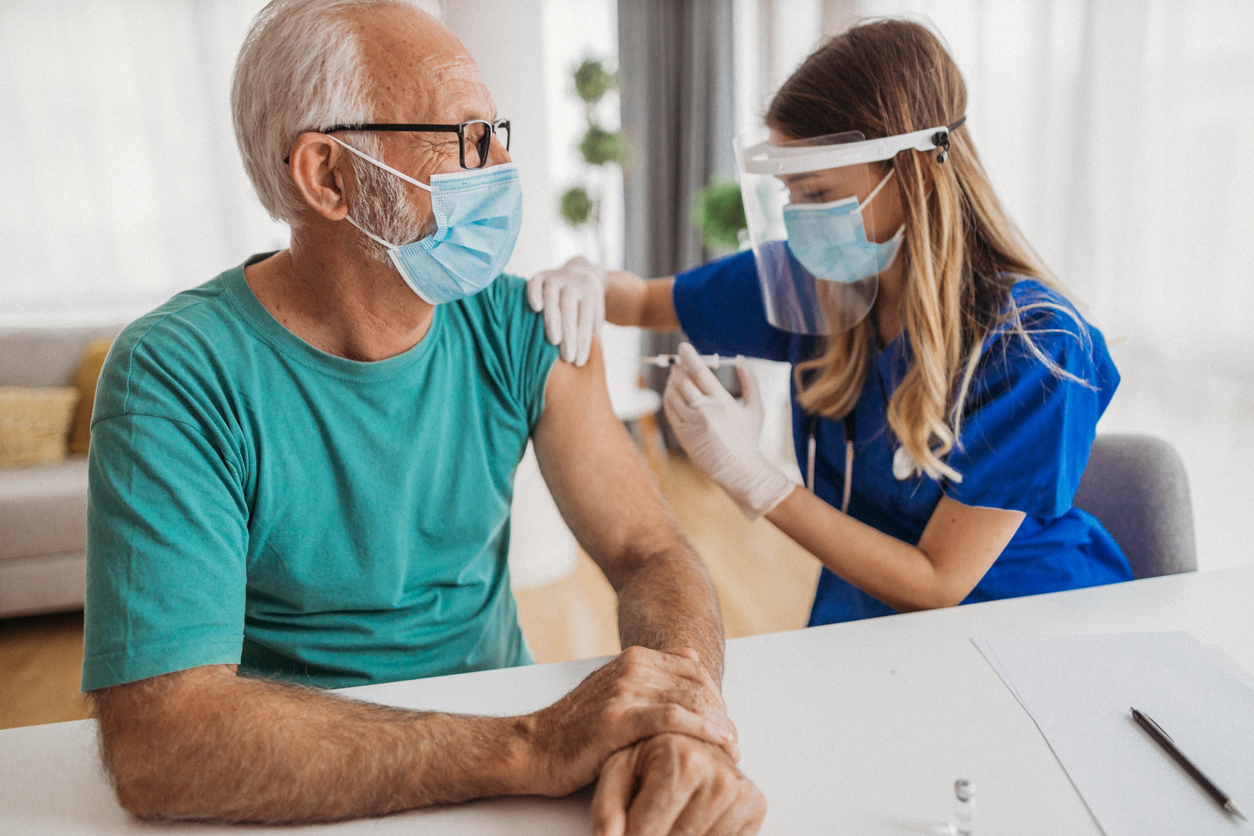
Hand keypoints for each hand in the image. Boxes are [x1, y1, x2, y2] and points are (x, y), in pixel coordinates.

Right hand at [526, 646, 738, 796]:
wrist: (533, 747)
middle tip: (734, 741)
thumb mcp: (614, 689)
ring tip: (731, 749)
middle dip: (721, 713)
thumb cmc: (575, 727)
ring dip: (717, 725)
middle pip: (697, 684)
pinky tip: (716, 745)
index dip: (715, 696)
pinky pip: (673, 720)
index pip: (694, 670)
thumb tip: (690, 656)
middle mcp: (632, 668)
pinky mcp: (618, 719)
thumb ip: (651, 673)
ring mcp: (625, 691)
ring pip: (690, 700)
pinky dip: (701, 731)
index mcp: (634, 658)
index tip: (725, 722)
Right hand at [527, 255, 605, 365]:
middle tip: (568, 357)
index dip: (583, 341)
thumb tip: (592, 365)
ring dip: (552, 318)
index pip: (586, 319)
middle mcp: (574, 282)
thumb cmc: (587, 304)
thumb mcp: (595, 316)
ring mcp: (556, 277)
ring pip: (552, 295)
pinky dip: (534, 294)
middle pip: (570, 307)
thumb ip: (592, 335)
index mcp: (590, 292)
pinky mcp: (540, 274)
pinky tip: (535, 309)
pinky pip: (534, 282)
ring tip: (553, 341)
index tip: (579, 362)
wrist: (581, 271)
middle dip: (569, 334)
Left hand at [591, 734, 766, 835]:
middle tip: (649, 818)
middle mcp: (719, 776)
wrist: (689, 733)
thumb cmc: (648, 752)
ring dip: (678, 835)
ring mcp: (742, 793)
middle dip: (655, 835)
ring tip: (669, 814)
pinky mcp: (756, 805)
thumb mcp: (617, 771)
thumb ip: (605, 807)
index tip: (623, 829)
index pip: (644, 834)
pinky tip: (690, 818)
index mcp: (683, 761)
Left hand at [663, 343, 793, 519]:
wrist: (737, 470)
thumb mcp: (756, 409)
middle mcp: (704, 412)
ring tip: (677, 376)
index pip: (700, 373)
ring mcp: (691, 424)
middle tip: (678, 361)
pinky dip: (669, 397)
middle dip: (678, 367)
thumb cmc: (748, 439)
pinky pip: (670, 409)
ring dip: (672, 381)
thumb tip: (740, 359)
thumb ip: (750, 381)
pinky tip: (674, 392)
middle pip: (682, 381)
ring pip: (673, 394)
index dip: (689, 357)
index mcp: (722, 403)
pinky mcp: (682, 434)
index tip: (683, 347)